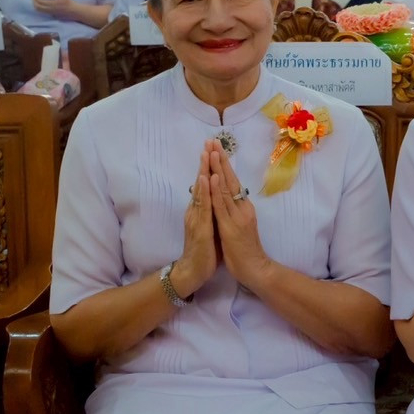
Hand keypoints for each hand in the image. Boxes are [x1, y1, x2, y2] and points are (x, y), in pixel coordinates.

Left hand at [29, 0, 72, 18]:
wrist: (74, 11)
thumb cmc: (70, 2)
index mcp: (54, 4)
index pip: (40, 1)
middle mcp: (51, 9)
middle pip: (37, 6)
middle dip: (33, 0)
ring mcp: (51, 12)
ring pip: (39, 10)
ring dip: (35, 4)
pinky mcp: (51, 14)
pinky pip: (42, 11)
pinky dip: (38, 6)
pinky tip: (39, 2)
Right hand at [172, 144, 216, 297]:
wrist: (194, 271)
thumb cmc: (205, 251)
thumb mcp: (212, 227)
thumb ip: (213, 212)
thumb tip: (219, 200)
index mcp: (202, 210)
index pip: (206, 184)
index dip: (210, 166)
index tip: (214, 148)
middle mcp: (197, 210)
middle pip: (202, 182)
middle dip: (206, 162)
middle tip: (208, 141)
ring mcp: (197, 217)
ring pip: (201, 190)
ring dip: (203, 170)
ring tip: (206, 152)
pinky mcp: (199, 227)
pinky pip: (202, 206)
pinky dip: (204, 191)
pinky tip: (204, 178)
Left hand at [208, 143, 272, 289]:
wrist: (256, 269)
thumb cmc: (246, 251)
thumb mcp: (240, 226)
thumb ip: (235, 212)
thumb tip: (229, 199)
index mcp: (243, 208)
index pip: (232, 182)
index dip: (224, 165)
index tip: (217, 148)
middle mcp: (242, 208)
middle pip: (230, 179)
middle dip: (221, 159)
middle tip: (214, 140)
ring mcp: (237, 216)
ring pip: (226, 188)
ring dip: (219, 168)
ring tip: (213, 151)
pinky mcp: (231, 226)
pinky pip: (222, 206)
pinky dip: (217, 190)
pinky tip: (213, 177)